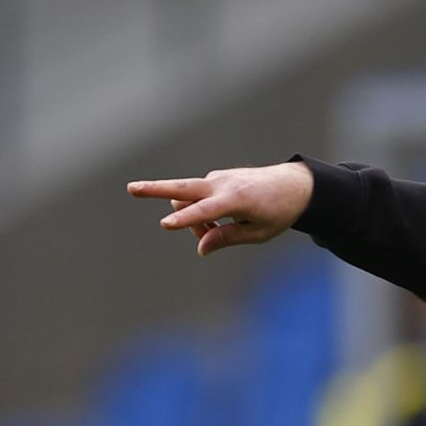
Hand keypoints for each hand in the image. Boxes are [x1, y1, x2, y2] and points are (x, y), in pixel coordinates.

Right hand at [127, 161, 313, 255]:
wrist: (294, 185)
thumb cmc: (278, 213)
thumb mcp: (258, 233)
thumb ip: (228, 239)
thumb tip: (201, 247)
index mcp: (236, 200)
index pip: (206, 212)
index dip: (187, 221)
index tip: (167, 225)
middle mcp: (223, 185)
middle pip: (183, 188)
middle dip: (155, 189)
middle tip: (131, 188)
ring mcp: (218, 179)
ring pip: (189, 200)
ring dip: (192, 219)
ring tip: (213, 232)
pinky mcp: (216, 178)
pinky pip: (199, 198)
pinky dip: (200, 212)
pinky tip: (217, 221)